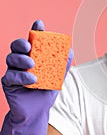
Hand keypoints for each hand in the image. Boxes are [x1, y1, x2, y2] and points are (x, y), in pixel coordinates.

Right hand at [0, 20, 72, 134]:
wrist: (37, 111)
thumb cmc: (46, 91)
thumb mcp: (58, 77)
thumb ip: (63, 65)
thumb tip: (70, 51)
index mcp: (33, 56)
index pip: (32, 40)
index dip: (35, 30)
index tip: (39, 23)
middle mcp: (21, 61)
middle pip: (17, 46)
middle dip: (22, 43)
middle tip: (30, 46)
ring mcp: (13, 70)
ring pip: (11, 58)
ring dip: (21, 59)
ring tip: (32, 64)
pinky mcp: (8, 82)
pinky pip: (11, 76)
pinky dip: (21, 76)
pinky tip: (31, 79)